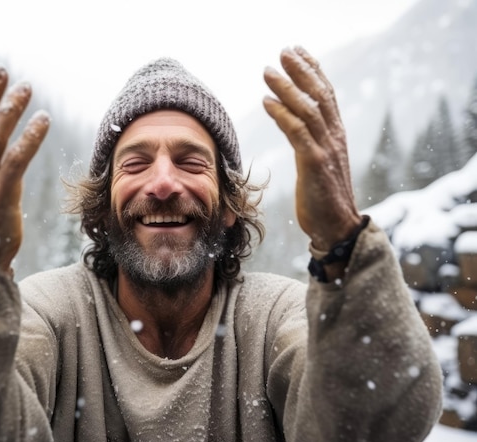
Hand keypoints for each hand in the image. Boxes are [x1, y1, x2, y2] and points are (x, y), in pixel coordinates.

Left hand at [263, 46, 360, 250]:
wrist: (337, 227)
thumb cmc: (324, 198)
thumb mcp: (321, 164)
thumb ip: (314, 143)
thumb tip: (300, 127)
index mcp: (336, 135)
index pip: (327, 95)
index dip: (314, 71)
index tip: (299, 53)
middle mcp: (334, 137)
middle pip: (320, 95)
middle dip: (302, 70)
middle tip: (284, 52)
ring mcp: (326, 149)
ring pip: (308, 109)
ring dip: (287, 87)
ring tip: (268, 71)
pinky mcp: (315, 163)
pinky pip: (298, 132)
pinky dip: (282, 114)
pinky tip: (267, 102)